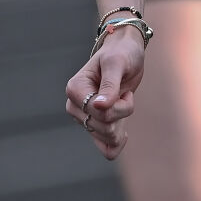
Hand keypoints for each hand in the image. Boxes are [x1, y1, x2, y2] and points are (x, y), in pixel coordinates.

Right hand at [64, 28, 145, 158]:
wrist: (126, 52)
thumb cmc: (121, 53)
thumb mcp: (117, 63)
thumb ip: (109, 85)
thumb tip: (99, 107)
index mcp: (75, 89)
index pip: (100, 113)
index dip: (120, 106)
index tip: (124, 90)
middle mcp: (75, 106)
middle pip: (104, 127)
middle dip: (122, 113)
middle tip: (124, 93)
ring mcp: (83, 117)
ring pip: (107, 138)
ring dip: (122, 122)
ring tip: (122, 102)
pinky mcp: (94, 125)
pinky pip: (105, 148)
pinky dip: (116, 144)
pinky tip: (124, 134)